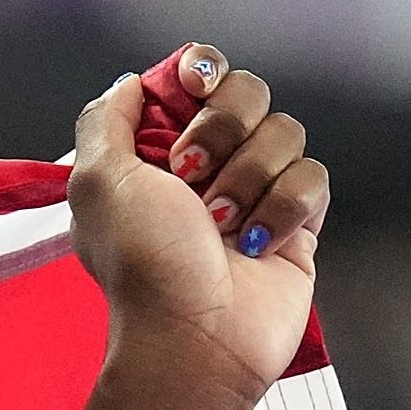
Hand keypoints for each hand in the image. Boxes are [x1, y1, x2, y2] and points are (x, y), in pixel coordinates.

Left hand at [67, 44, 328, 405]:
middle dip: (222, 131)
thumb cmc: (144, 266)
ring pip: (285, 133)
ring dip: (248, 179)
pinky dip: (283, 209)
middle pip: (247, 94)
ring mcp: (255, 190)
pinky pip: (313, 176)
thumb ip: (106, 121)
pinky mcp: (297, 219)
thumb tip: (130, 84)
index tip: (195, 85)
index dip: (202, 73)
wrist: (196, 336)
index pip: (197, 78)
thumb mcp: (97, 182)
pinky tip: (256, 245)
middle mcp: (206, 165)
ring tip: (219, 225)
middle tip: (192, 178)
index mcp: (154, 153)